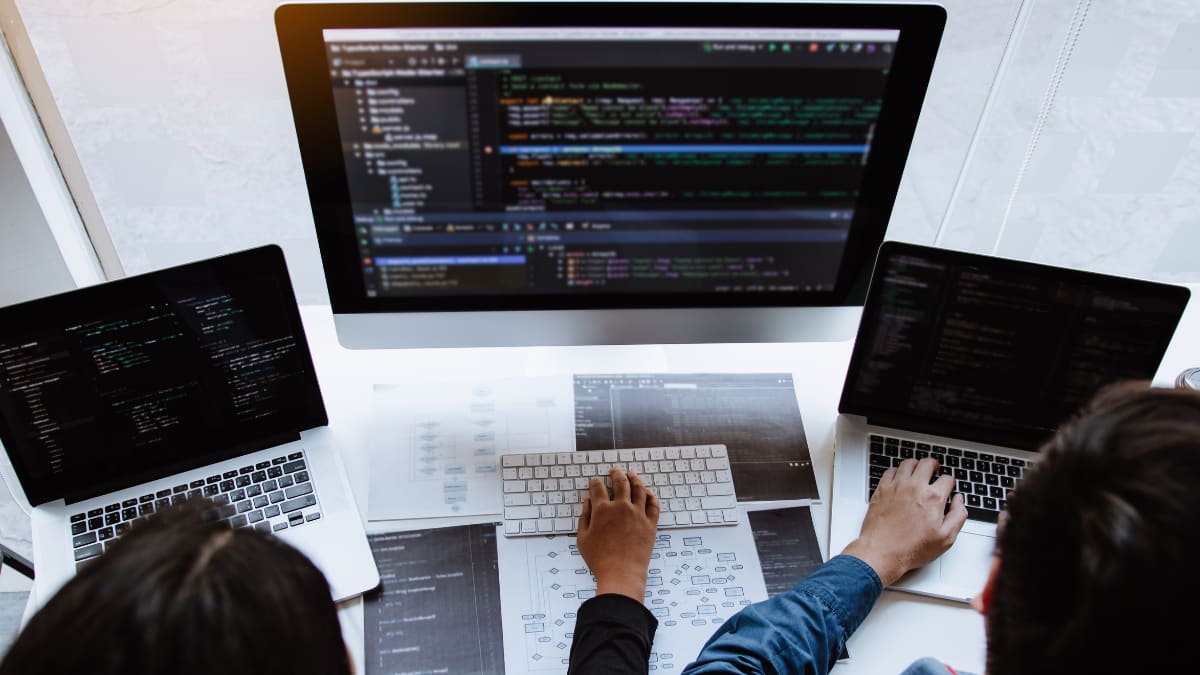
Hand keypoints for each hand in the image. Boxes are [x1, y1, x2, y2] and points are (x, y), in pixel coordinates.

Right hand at [577, 467, 659, 602]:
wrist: (622, 574)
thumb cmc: (599, 560)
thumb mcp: (582, 539)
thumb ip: (584, 517)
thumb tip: (588, 502)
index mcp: (602, 510)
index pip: (598, 487)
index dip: (595, 482)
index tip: (594, 482)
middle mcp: (621, 507)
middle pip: (620, 482)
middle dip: (616, 473)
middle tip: (614, 471)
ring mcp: (638, 514)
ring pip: (639, 488)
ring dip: (634, 479)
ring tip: (631, 474)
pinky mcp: (650, 523)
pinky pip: (653, 504)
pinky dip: (650, 495)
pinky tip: (647, 492)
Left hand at [842, 457, 967, 585]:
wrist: (882, 551)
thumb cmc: (911, 548)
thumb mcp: (945, 538)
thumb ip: (958, 516)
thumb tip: (959, 501)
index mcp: (933, 498)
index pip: (947, 479)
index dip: (950, 482)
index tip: (948, 485)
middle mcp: (915, 487)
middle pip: (927, 464)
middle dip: (934, 465)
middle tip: (935, 468)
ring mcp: (896, 486)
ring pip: (908, 463)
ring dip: (916, 464)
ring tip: (918, 469)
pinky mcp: (881, 489)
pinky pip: (890, 471)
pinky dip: (897, 471)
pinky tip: (899, 476)